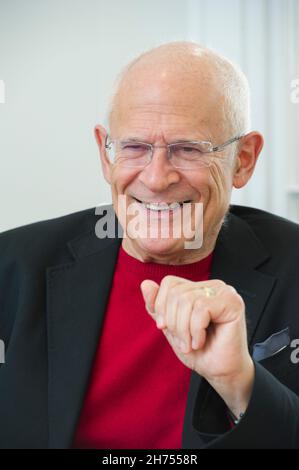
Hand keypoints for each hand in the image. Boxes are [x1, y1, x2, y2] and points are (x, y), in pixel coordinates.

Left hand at [140, 276, 254, 417]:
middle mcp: (212, 286)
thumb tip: (145, 284)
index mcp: (198, 288)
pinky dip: (196, 330)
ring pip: (187, 300)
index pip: (170, 283)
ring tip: (191, 344)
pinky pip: (201, 309)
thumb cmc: (199, 351)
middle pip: (177, 293)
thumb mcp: (170, 327)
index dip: (161, 306)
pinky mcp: (233, 303)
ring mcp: (224, 292)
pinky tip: (200, 342)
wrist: (220, 373)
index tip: (165, 328)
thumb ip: (157, 307)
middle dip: (173, 322)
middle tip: (182, 341)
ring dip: (184, 329)